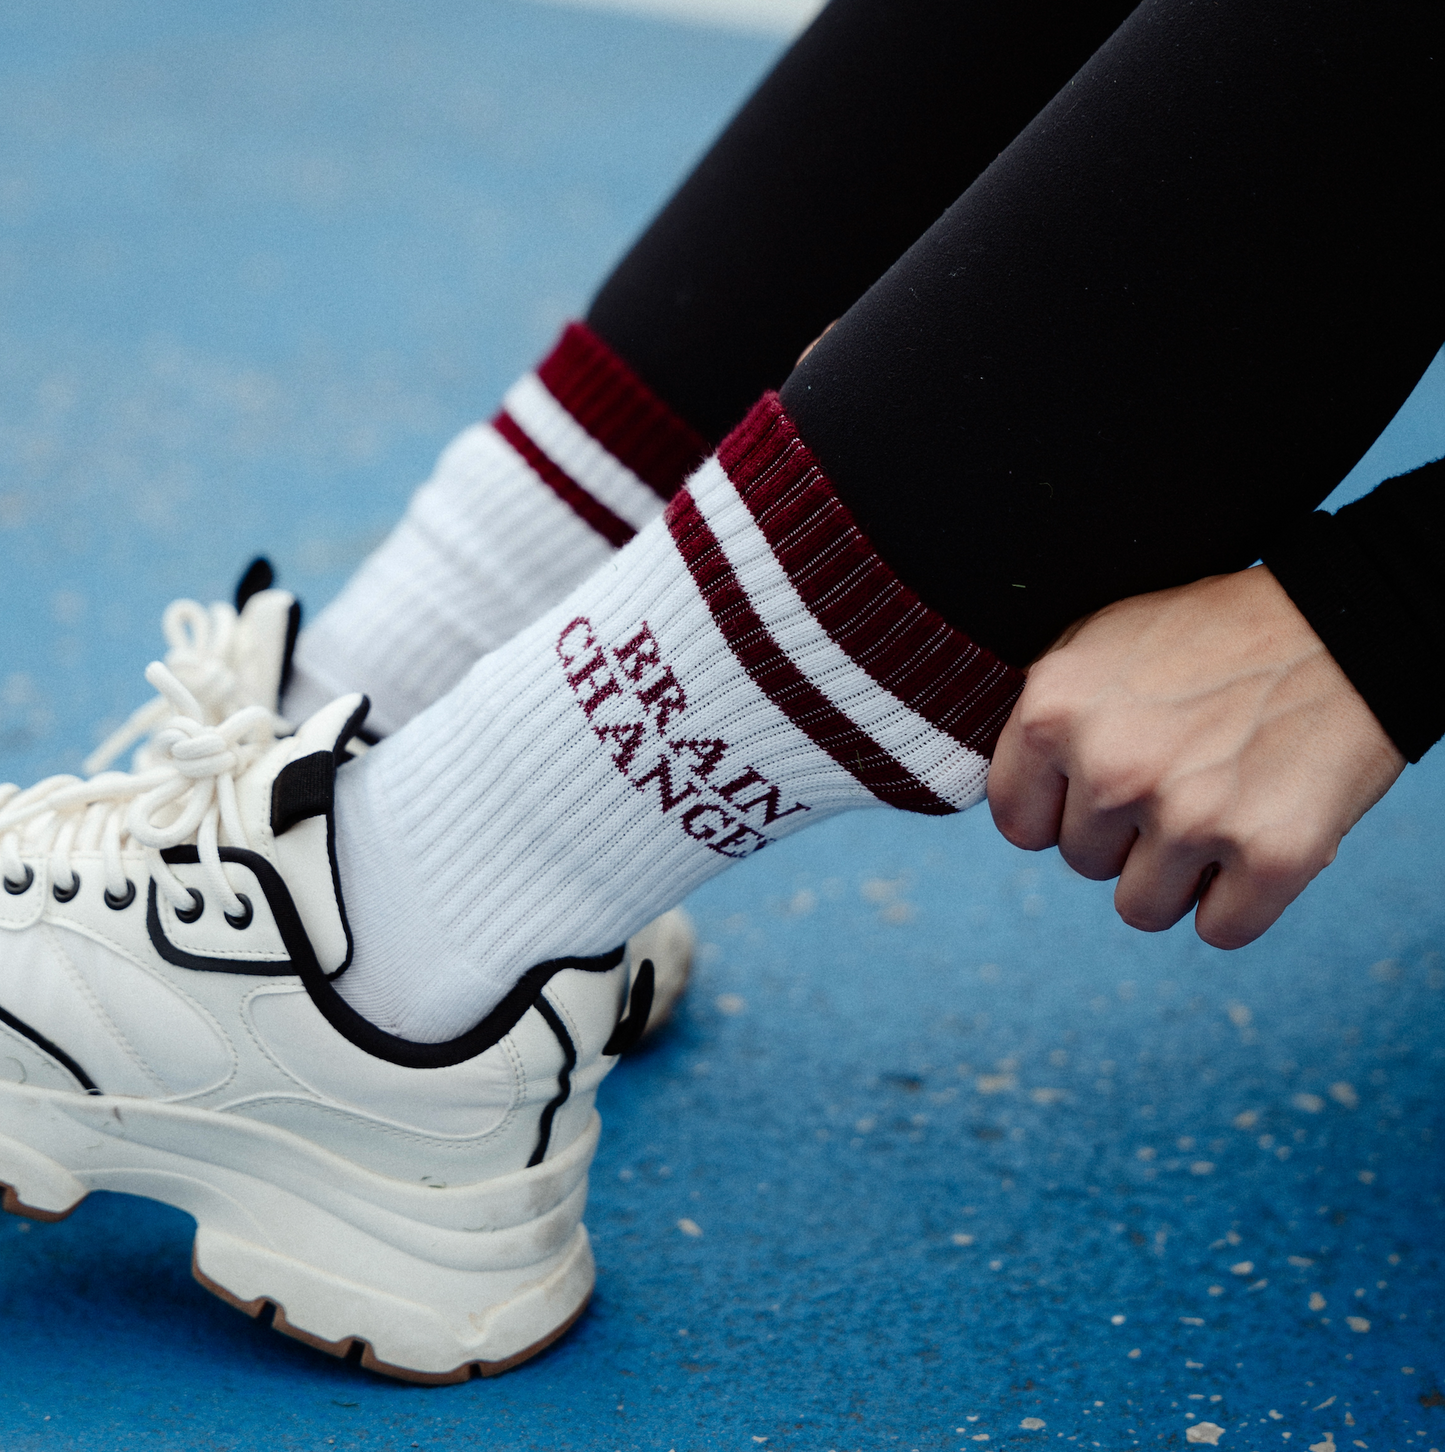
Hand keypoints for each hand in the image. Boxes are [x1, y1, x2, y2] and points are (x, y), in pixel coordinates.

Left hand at [987, 566, 1404, 947]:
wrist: (1342, 624)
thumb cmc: (1209, 636)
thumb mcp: (1095, 647)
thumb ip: (1042, 723)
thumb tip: (1012, 800)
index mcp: (1051, 711)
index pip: (1018, 824)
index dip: (1060, 815)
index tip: (1098, 795)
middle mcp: (1111, 767)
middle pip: (1083, 864)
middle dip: (1125, 836)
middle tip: (1180, 778)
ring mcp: (1191, 815)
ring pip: (1141, 909)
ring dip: (1177, 875)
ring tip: (1214, 808)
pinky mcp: (1272, 856)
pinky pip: (1220, 930)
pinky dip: (1239, 902)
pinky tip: (1255, 840)